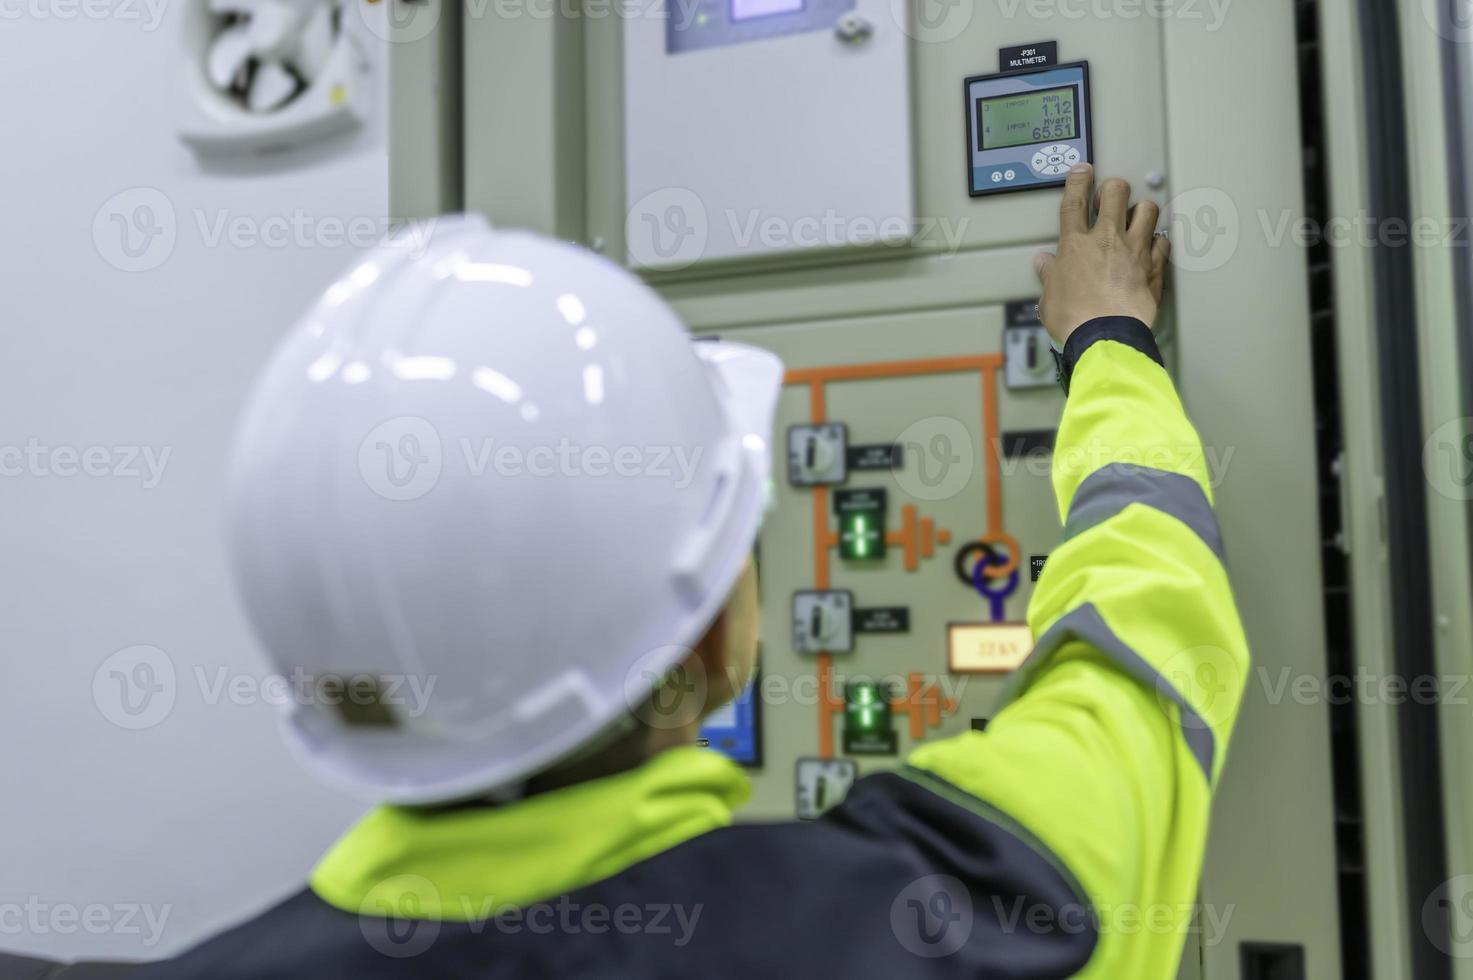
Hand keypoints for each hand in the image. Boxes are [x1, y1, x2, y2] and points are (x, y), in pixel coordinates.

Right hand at [1033, 165, 1169, 345]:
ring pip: (1147, 209)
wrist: (1104, 337)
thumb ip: (1050, 276)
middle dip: (1114, 188)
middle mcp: (1107, 239)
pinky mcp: (1154, 267)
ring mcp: (1134, 251)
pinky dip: (1158, 242)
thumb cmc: (1074, 320)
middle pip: (1116, 192)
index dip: (1079, 180)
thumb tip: (1044, 264)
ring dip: (1141, 211)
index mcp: (1075, 244)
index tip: (1083, 171)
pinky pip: (1162, 242)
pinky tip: (1152, 248)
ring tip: (1135, 219)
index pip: (1075, 200)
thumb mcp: (1049, 298)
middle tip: (1111, 196)